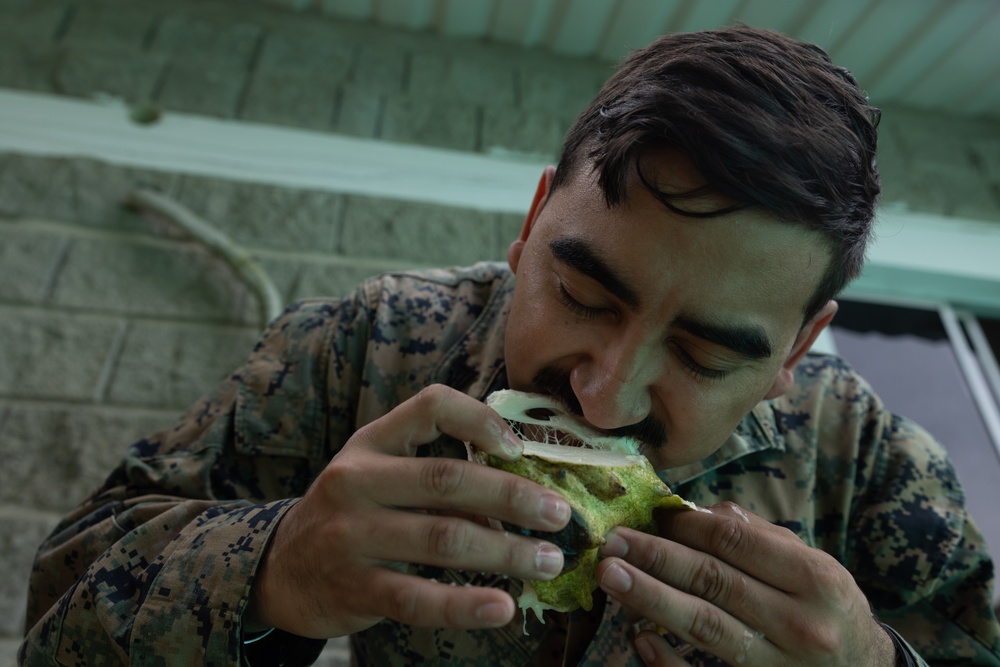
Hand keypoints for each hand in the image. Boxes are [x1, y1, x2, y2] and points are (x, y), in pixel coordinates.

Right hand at [246, 384, 571, 638]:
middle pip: (447, 479)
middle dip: (512, 496)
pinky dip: (464, 605)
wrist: (282, 570)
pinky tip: (503, 608)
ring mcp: (351, 535)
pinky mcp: (353, 588)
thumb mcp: (380, 477)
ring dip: (505, 551)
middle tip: (559, 515)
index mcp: (371, 442)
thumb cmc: (352, 513)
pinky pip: (417, 598)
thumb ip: (438, 479)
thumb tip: (517, 501)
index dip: (479, 421)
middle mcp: (356, 480)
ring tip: (548, 562)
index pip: (430, 406)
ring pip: (442, 539)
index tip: (518, 448)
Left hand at [595, 502, 896, 665]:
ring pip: (705, 626)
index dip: (683, 527)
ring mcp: (781, 665)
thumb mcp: (812, 566)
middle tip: (611, 541)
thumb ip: (758, 537)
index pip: (735, 542)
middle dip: (656, 557)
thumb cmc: (828, 609)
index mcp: (815, 577)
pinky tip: (639, 638)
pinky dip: (668, 660)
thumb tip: (695, 512)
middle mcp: (801, 622)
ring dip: (651, 598)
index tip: (647, 516)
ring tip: (612, 577)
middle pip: (713, 581)